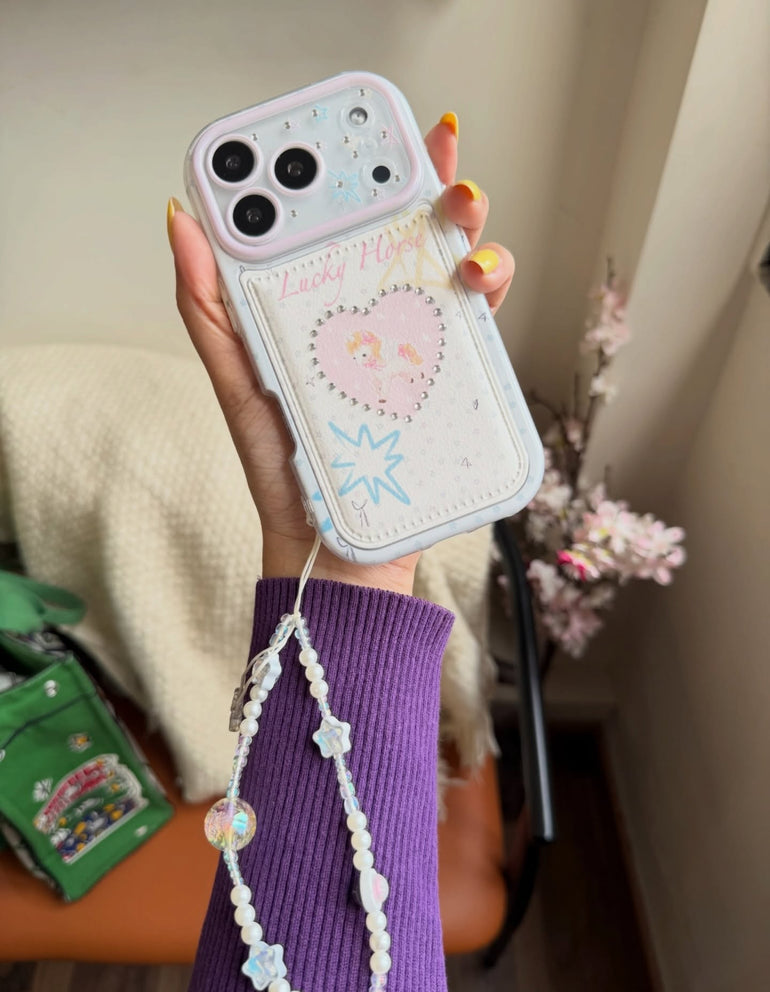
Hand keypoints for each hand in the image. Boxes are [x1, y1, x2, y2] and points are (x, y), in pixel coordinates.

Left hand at [168, 113, 514, 594]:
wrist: (338, 550)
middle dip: (427, 182)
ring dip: (468, 226)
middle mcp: (377, 317)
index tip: (362, 133)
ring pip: (455, 266)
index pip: (343, 225)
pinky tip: (478, 276)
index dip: (357, 172)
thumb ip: (211, 311)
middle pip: (410, 233)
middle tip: (427, 156)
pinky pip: (480, 323)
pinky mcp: (453, 380)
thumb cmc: (286, 469)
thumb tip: (181, 220)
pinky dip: (489, 288)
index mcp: (324, 308)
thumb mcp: (240, 383)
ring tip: (461, 212)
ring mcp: (420, 346)